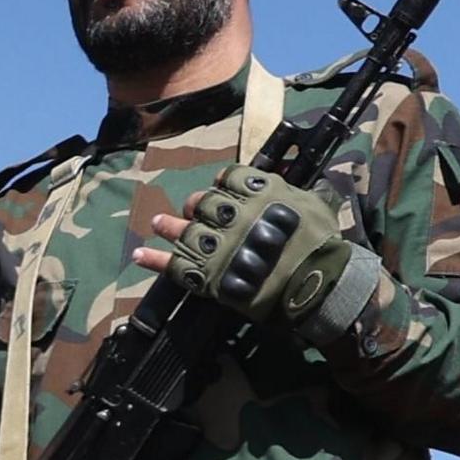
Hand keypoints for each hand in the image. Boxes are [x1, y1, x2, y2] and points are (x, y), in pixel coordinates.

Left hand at [137, 166, 373, 335]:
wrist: (316, 283)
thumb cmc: (320, 243)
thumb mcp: (314, 204)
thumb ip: (295, 192)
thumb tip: (297, 183)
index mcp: (257, 192)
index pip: (230, 177)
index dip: (223, 182)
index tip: (220, 186)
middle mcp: (231, 214)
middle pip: (203, 203)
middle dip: (195, 205)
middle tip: (189, 209)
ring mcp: (217, 245)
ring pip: (184, 230)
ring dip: (168, 226)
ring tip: (157, 223)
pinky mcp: (209, 274)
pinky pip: (175, 265)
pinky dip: (154, 260)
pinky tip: (138, 256)